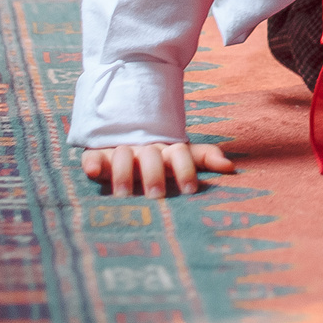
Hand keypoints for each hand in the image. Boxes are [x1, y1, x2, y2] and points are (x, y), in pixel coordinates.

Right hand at [81, 139, 235, 196]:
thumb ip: (204, 157)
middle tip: (156, 196)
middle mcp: (144, 149)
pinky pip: (92, 156)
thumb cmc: (159, 154)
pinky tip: (93, 172)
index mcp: (167, 149)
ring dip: (122, 173)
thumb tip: (231, 167)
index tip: (191, 190)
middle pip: (151, 157)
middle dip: (154, 175)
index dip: (186, 170)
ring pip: (122, 155)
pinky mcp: (97, 154)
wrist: (126, 126)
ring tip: (123, 195)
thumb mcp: (183, 154)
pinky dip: (91, 163)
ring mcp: (120, 150)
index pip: (180, 154)